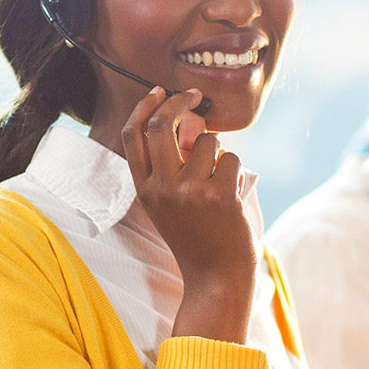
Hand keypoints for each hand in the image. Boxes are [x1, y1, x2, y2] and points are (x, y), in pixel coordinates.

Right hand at [119, 87, 256, 342]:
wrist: (215, 278)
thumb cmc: (195, 237)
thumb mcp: (167, 204)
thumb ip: (169, 166)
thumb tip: (188, 122)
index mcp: (144, 189)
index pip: (133, 135)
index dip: (145, 106)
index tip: (159, 91)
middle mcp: (162, 188)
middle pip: (163, 124)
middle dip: (181, 101)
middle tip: (195, 97)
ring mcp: (190, 192)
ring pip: (208, 141)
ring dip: (219, 150)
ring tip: (219, 178)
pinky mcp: (219, 196)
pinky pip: (231, 159)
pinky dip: (234, 170)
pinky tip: (231, 194)